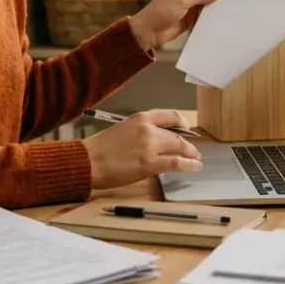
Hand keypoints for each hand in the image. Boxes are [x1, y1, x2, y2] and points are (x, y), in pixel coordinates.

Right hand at [83, 110, 202, 188]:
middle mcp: (149, 129)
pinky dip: (189, 165)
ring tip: (196, 159)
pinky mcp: (150, 164)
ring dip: (191, 154)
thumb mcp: (122, 129)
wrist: (88, 161)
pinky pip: (176, 163)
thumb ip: (140, 132)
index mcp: (140, 118)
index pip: (171, 116)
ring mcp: (150, 147)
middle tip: (193, 149)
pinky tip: (195, 167)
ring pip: (180, 147)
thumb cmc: (100, 148)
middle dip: (188, 143)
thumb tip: (155, 140)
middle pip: (177, 134)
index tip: (187, 129)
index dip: (183, 123)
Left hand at [128, 0, 221, 50]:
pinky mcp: (191, 19)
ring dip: (215, 6)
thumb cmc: (162, 11)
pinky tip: (223, 18)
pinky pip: (203, 16)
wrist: (150, 31)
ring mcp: (190, 7)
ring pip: (206, 4)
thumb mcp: (183, 0)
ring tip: (232, 7)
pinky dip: (210, 17)